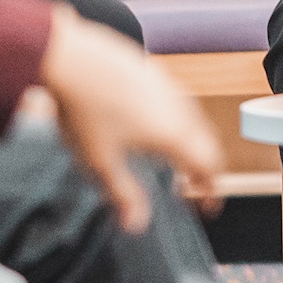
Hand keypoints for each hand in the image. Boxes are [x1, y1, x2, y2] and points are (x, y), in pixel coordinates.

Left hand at [36, 7, 225, 228]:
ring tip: (178, 158)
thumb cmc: (84, 110)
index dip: (212, 190)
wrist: (70, 58)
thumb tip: (136, 225)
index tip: (208, 207)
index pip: (208, 166)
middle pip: (209, 143)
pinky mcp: (155, 72)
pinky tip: (157, 125)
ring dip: (195, 143)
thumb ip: (124, 194)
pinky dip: (181, 121)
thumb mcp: (101, 162)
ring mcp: (169, 87)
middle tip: (197, 186)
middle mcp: (179, 109)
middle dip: (207, 168)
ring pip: (195, 121)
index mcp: (172, 135)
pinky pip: (179, 102)